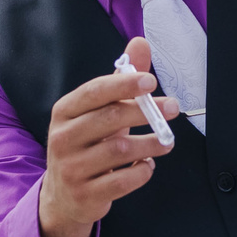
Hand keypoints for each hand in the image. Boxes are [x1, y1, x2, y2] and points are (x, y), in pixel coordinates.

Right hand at [38, 37, 180, 236]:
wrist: (65, 195)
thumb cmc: (88, 142)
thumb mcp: (100, 110)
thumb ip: (121, 79)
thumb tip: (140, 42)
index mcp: (65, 111)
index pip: (94, 92)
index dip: (123, 85)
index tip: (151, 81)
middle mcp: (63, 138)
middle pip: (108, 119)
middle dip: (145, 111)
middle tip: (173, 107)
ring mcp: (72, 168)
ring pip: (119, 150)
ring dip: (150, 143)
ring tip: (167, 140)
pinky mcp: (85, 194)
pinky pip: (122, 181)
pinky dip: (141, 172)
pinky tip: (147, 165)